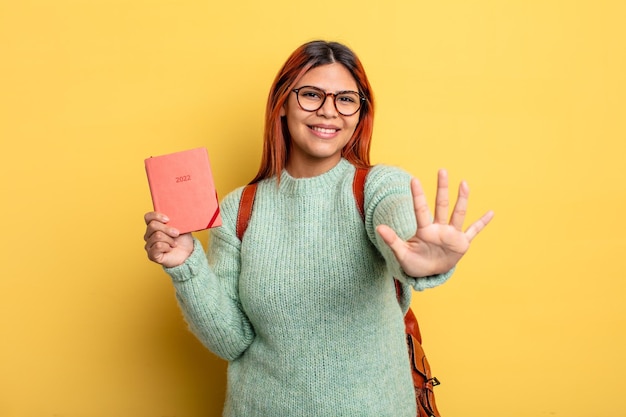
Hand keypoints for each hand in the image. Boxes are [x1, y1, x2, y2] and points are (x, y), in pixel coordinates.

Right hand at [143, 212, 193, 267]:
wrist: (187, 254)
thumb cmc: (183, 240)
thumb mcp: (181, 226)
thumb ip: (176, 218)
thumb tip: (178, 209)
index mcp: (154, 226)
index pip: (148, 217)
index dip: (157, 216)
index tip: (168, 219)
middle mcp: (148, 235)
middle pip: (153, 226)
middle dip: (168, 229)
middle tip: (176, 233)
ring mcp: (149, 245)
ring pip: (157, 236)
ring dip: (170, 239)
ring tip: (174, 243)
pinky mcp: (151, 255)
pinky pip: (158, 246)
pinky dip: (167, 247)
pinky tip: (169, 249)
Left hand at [376, 169, 493, 276]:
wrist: (429, 273)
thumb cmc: (414, 263)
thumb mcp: (402, 254)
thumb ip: (392, 240)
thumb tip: (378, 227)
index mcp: (424, 230)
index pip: (420, 210)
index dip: (417, 196)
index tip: (414, 179)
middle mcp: (438, 228)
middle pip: (440, 205)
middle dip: (442, 188)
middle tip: (442, 170)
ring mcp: (451, 234)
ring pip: (457, 214)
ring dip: (462, 199)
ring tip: (464, 183)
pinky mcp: (461, 243)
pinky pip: (473, 231)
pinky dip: (482, 223)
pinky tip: (491, 212)